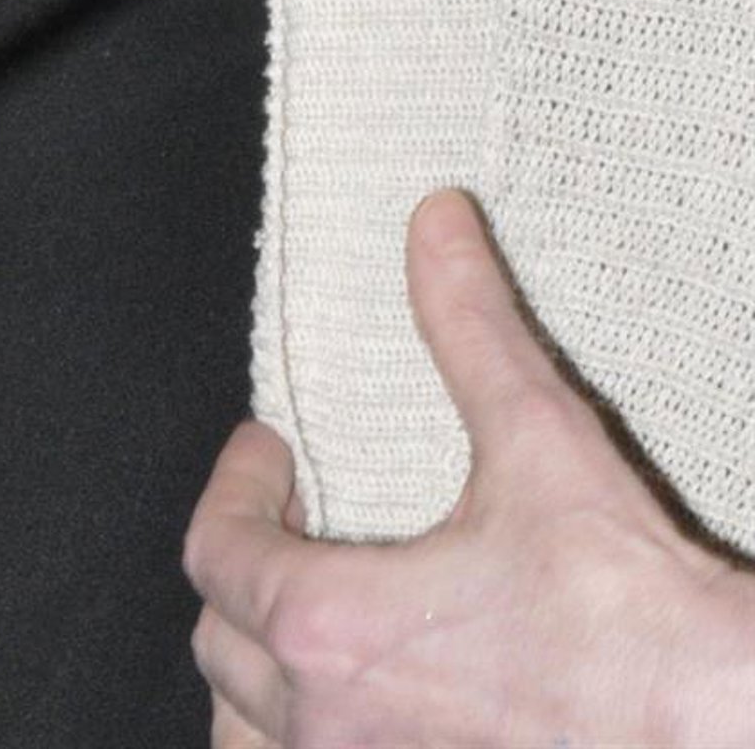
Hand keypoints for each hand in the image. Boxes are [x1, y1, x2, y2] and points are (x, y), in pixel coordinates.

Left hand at [184, 190, 754, 747]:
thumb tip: (435, 225)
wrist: (714, 727)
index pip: (217, 552)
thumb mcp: (539, 442)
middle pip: (222, 646)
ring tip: (306, 621)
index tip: (272, 452)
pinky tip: (363, 699)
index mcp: (330, 632)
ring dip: (261, 677)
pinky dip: (305, 738)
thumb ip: (470, 324)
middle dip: (245, 569)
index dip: (237, 487)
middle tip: (296, 519)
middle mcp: (331, 729)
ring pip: (249, 737)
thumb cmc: (629, 614)